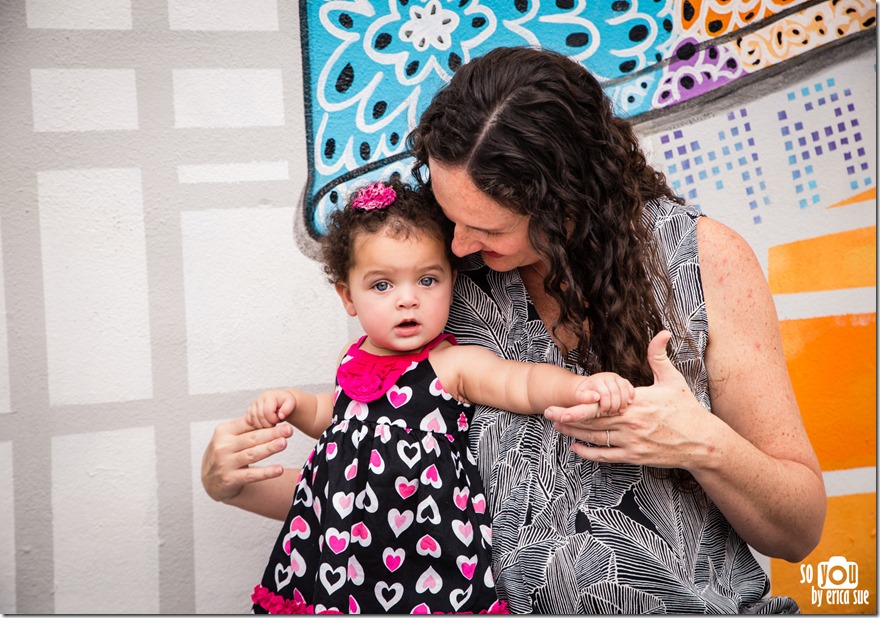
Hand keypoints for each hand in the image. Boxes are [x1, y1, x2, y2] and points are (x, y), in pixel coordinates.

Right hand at [200, 416, 292, 503]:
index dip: (266, 422)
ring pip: (252, 454)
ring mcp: (225, 463)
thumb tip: (272, 417)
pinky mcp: (230, 479)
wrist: (210, 480)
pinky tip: (279, 469)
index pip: (247, 424)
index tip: (282, 419)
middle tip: (288, 430)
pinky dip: (266, 472)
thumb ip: (247, 428)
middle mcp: (223, 446)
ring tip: (284, 443)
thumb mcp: (229, 437)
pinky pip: (251, 475)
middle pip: (252, 438)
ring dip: (269, 448)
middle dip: (272, 434)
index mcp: (223, 432)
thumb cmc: (225, 453)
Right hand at [246, 389, 296, 427]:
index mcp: (269, 396)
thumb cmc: (286, 402)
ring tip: (270, 423)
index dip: (273, 419)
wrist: (281, 401)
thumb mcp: (291, 403)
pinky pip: (248, 420)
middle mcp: (258, 399)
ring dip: (262, 425)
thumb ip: (287, 409)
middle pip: (259, 417)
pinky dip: (255, 425)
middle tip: (275, 423)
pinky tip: (263, 424)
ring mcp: (252, 405)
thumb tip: (281, 415)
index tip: (279, 419)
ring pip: (252, 420)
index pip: (267, 412)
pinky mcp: (249, 410)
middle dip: (268, 423)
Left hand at [545, 330, 711, 468]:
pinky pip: (606, 456)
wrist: (702, 442)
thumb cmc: (687, 409)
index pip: (601, 405)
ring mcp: (632, 443)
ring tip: (556, 426)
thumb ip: (659, 356)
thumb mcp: (673, 380)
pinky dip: (589, 453)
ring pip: (596, 439)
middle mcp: (631, 424)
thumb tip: (661, 332)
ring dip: (574, 433)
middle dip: (568, 418)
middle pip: (592, 422)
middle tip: (548, 413)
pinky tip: (576, 447)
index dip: (578, 405)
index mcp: (637, 403)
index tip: (561, 402)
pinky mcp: (635, 456)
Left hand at [580, 372, 634, 415]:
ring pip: (624, 389)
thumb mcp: (580, 396)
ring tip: (620, 411)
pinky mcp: (622, 380)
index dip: (605, 405)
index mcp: (596, 380)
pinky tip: (629, 403)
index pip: (604, 393)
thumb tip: (596, 397)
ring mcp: (616, 377)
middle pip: (615, 392)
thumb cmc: (585, 394)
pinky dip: (631, 394)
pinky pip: (629, 386)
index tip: (603, 412)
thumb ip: (585, 397)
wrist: (590, 387)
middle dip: (615, 405)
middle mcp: (607, 376)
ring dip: (623, 402)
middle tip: (612, 414)